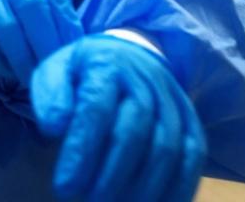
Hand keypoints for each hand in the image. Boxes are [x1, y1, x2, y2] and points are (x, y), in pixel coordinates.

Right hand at [0, 0, 81, 82]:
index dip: (67, 24)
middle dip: (46, 43)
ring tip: (35, 77)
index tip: (74, 51)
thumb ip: (53, 8)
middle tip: (55, 69)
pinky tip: (11, 73)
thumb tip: (78, 44)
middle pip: (30, 6)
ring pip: (6, 26)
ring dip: (24, 58)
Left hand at [31, 35, 205, 201]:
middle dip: (111, 175)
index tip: (64, 187)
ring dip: (143, 188)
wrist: (128, 55)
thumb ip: (51, 97)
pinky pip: (193, 157)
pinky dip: (177, 188)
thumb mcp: (55, 73)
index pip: (96, 110)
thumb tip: (55, 126)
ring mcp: (173, 102)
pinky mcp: (191, 122)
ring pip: (168, 148)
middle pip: (134, 132)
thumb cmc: (83, 74)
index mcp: (107, 64)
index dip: (82, 151)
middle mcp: (146, 80)